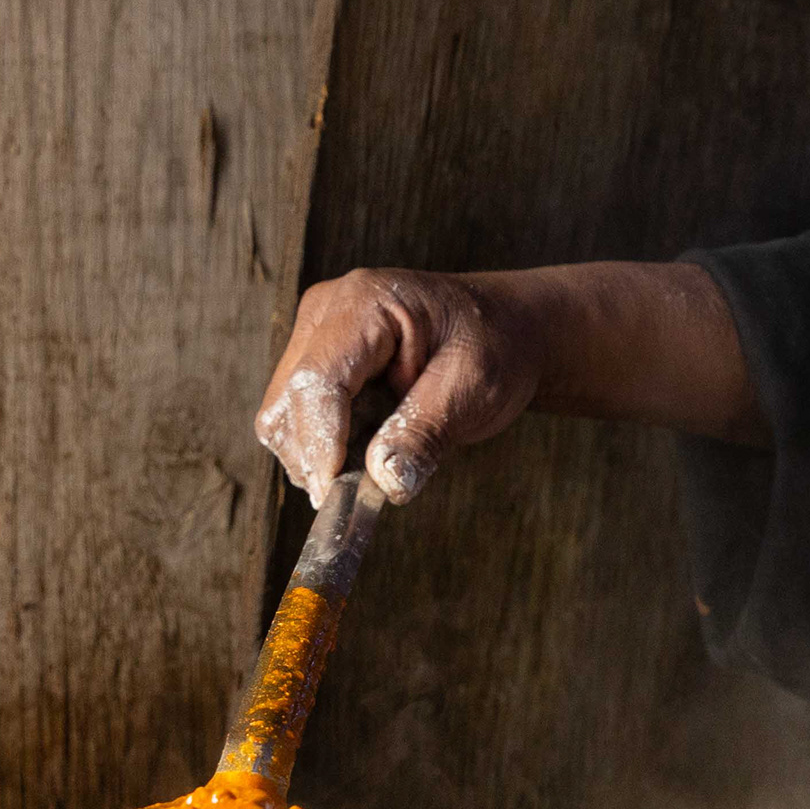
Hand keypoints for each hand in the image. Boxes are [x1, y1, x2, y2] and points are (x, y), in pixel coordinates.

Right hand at [253, 261, 762, 504]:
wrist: (525, 332)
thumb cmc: (510, 354)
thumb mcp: (482, 392)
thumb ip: (428, 436)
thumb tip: (379, 484)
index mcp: (362, 308)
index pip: (309, 392)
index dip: (321, 450)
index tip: (343, 500)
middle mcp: (327, 312)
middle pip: (283, 410)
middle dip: (319, 457)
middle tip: (378, 487)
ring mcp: (316, 333)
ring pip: (283, 420)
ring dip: (325, 453)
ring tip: (399, 451)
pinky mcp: (318, 358)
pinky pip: (297, 420)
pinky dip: (330, 445)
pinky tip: (381, 443)